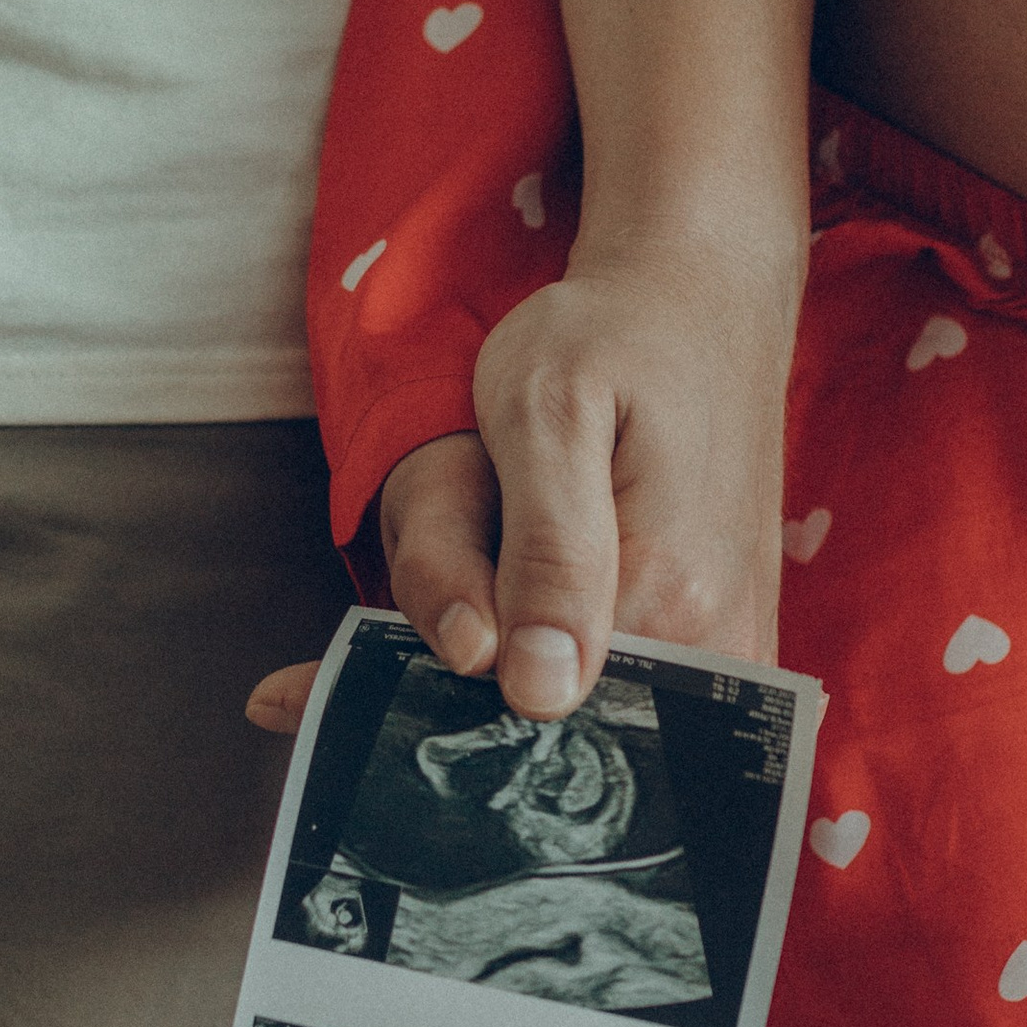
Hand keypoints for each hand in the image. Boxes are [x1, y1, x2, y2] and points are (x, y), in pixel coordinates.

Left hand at [245, 237, 800, 734]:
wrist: (704, 297)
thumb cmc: (614, 337)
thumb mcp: (550, 411)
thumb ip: (544, 551)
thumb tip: (535, 691)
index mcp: (666, 598)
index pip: (531, 714)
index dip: (424, 711)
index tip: (306, 702)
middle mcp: (712, 646)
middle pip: (555, 728)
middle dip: (441, 713)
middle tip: (299, 694)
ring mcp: (727, 648)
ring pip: (583, 716)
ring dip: (477, 699)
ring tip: (360, 667)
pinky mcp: (723, 637)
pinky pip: (628, 693)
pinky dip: (539, 680)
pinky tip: (470, 644)